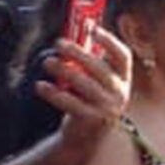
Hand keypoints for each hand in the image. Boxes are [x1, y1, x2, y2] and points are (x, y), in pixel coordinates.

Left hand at [36, 28, 130, 150]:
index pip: (123, 56)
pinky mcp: (93, 120)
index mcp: (123, 79)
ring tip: (47, 62)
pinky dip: (54, 94)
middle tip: (58, 43)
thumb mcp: (94, 80)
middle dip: (79, 53)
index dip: (109, 41)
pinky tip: (41, 86)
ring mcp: (108, 108)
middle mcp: (120, 93)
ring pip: (86, 84)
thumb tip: (72, 34)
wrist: (87, 136)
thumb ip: (88, 60)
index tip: (91, 28)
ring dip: (64, 70)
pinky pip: (72, 103)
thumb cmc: (88, 101)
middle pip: (101, 68)